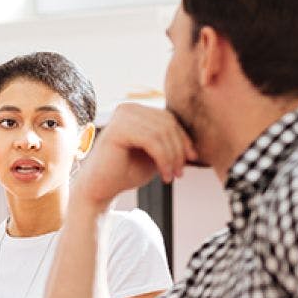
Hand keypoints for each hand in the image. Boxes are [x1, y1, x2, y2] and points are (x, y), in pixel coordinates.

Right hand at [77, 103, 197, 209]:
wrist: (100, 189)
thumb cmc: (125, 173)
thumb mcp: (154, 155)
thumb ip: (170, 144)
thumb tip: (196, 144)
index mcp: (135, 111)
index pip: (168, 119)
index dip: (183, 139)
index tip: (190, 161)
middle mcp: (127, 108)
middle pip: (167, 123)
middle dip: (179, 149)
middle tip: (180, 173)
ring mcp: (121, 116)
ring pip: (162, 132)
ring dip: (172, 157)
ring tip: (171, 176)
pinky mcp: (117, 129)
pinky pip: (152, 140)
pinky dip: (163, 159)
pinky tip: (164, 175)